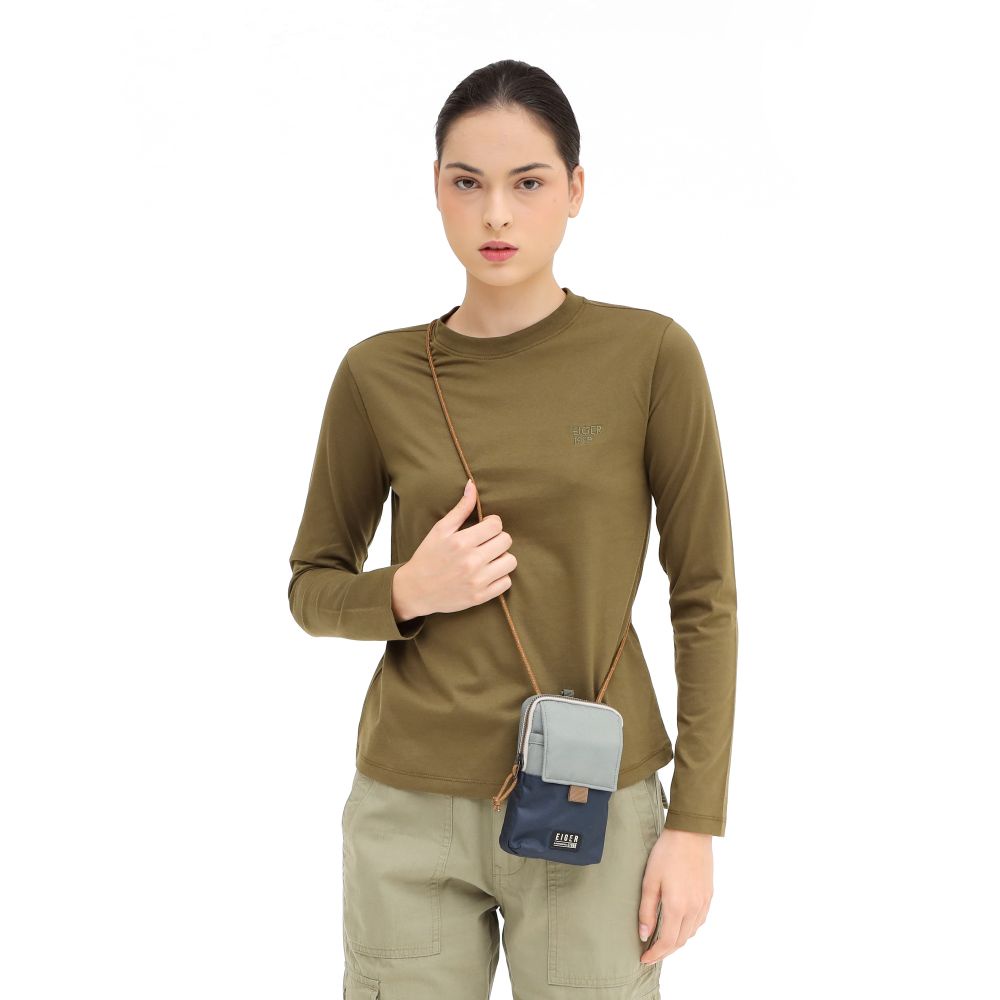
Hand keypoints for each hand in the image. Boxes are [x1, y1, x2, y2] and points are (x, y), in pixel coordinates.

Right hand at [392, 479, 516, 616]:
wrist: (415, 590)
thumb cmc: (428, 556)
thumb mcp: (440, 530)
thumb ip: (460, 509)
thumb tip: (472, 485)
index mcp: (461, 542)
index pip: (496, 524)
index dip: (491, 524)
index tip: (483, 528)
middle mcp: (471, 561)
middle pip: (506, 541)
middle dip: (497, 539)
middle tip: (485, 544)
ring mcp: (477, 581)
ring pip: (511, 561)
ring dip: (502, 558)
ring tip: (488, 559)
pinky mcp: (480, 597)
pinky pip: (506, 582)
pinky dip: (500, 577)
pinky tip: (487, 574)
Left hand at [638, 828, 713, 962]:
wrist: (691, 834)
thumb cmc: (667, 853)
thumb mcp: (650, 880)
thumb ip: (647, 910)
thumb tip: (644, 934)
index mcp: (677, 907)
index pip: (667, 942)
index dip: (655, 954)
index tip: (644, 959)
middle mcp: (694, 909)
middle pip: (680, 941)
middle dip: (665, 950)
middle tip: (651, 952)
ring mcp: (704, 902)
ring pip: (691, 932)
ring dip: (677, 941)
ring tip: (662, 940)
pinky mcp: (709, 895)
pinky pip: (699, 921)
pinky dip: (688, 929)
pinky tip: (678, 923)